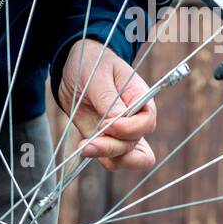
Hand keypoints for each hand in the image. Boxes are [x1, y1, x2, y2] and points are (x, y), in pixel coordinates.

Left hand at [57, 39, 156, 171]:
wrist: (75, 69)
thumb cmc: (92, 64)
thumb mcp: (98, 76)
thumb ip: (108, 99)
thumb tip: (116, 123)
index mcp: (140, 99)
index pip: (147, 122)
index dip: (131, 128)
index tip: (110, 124)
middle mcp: (135, 120)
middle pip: (136, 146)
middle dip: (115, 148)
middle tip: (92, 142)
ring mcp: (120, 133)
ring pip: (124, 158)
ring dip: (105, 155)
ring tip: (84, 147)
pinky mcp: (105, 140)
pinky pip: (110, 159)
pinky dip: (98, 157)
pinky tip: (83, 147)